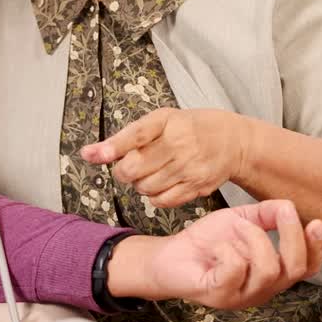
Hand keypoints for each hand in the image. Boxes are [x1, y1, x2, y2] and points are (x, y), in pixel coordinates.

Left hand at [80, 108, 251, 208]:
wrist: (232, 142)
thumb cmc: (189, 128)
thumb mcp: (161, 120)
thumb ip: (126, 137)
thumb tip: (89, 154)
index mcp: (167, 122)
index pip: (135, 135)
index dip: (111, 147)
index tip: (90, 154)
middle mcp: (178, 145)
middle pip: (133, 169)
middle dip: (124, 170)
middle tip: (132, 165)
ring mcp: (188, 168)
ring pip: (144, 187)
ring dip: (140, 183)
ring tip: (152, 172)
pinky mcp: (196, 187)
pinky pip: (161, 201)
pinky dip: (154, 196)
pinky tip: (162, 183)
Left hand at [107, 200, 321, 309]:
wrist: (169, 255)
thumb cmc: (206, 242)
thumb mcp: (241, 220)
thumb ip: (266, 214)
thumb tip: (288, 205)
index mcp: (271, 272)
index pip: (306, 268)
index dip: (317, 248)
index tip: (315, 222)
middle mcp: (261, 288)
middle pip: (294, 270)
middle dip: (292, 237)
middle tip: (281, 212)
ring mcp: (240, 295)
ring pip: (268, 271)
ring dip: (256, 239)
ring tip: (238, 227)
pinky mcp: (218, 294)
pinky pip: (235, 272)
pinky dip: (230, 251)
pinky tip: (219, 246)